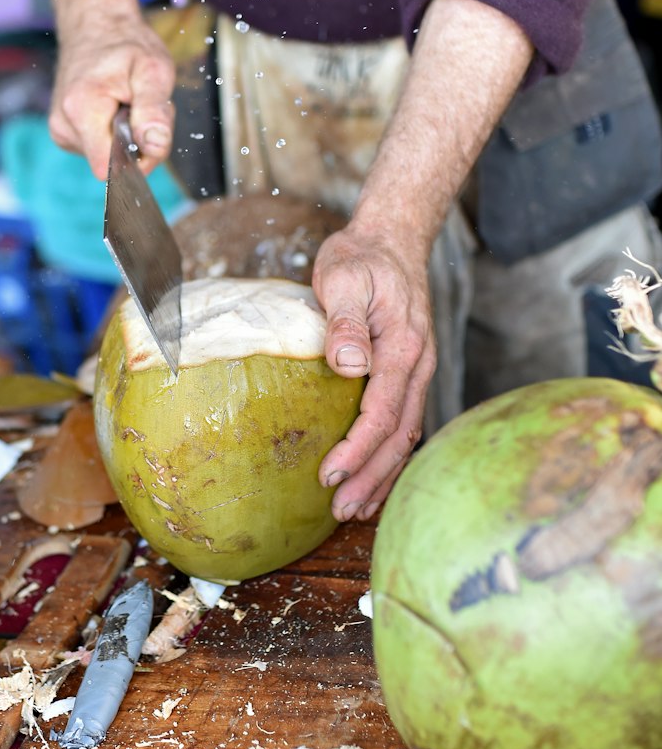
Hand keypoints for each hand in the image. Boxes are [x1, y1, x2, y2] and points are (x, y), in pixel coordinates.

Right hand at [49, 12, 176, 179]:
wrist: (96, 25)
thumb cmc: (126, 45)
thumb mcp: (153, 71)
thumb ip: (154, 112)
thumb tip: (155, 147)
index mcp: (81, 111)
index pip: (109, 168)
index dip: (137, 159)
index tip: (148, 131)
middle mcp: (63, 125)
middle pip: (110, 163)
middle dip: (136, 143)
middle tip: (142, 105)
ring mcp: (60, 129)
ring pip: (106, 157)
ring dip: (127, 136)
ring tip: (128, 101)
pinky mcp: (64, 131)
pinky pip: (98, 148)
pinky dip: (114, 133)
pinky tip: (116, 106)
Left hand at [311, 224, 435, 522]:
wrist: (392, 239)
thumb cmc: (361, 258)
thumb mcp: (344, 278)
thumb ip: (346, 322)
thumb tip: (348, 365)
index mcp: (403, 346)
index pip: (382, 413)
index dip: (356, 449)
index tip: (329, 475)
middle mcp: (418, 365)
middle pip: (399, 435)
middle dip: (371, 477)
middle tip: (340, 510)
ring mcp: (418, 371)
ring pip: (406, 435)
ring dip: (382, 474)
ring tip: (356, 509)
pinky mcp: (409, 373)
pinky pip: (404, 422)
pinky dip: (389, 455)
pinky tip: (372, 476)